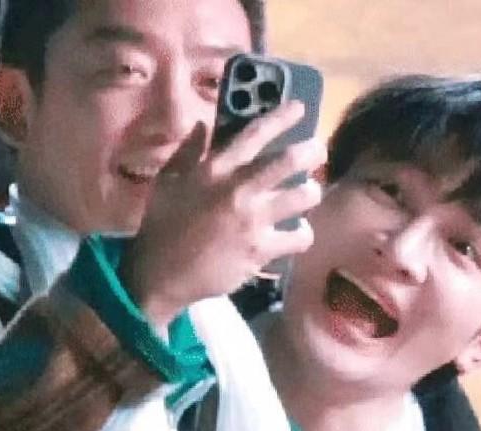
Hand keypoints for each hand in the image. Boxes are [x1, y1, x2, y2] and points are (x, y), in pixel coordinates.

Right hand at [119, 100, 324, 326]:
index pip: (254, 133)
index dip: (281, 116)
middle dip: (312, 151)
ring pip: (303, 198)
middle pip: (289, 160)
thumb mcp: (169, 180)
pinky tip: (298, 232)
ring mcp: (252, 222)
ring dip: (311, 192)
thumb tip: (203, 126)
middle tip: (318, 151)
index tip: (300, 107)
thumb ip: (189, 151)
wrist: (162, 272)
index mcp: (215, 168)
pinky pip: (298, 238)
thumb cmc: (163, 224)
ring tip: (308, 194)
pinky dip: (303, 234)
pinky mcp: (260, 251)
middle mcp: (238, 190)